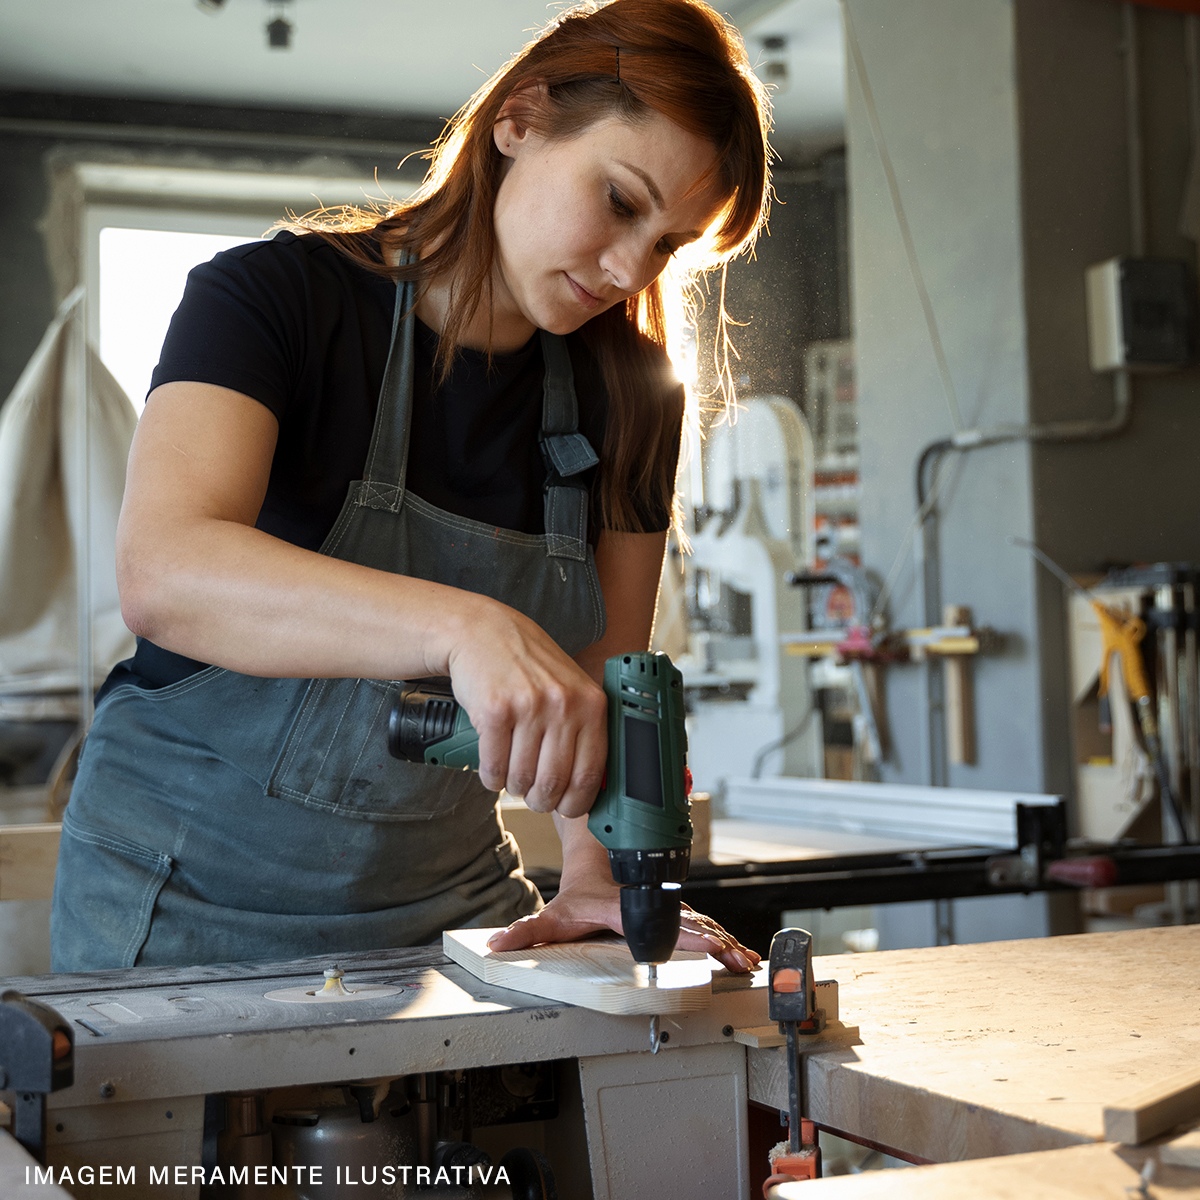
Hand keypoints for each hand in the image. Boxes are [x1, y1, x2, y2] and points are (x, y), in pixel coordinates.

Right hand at [444, 598, 606, 816]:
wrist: (484, 633)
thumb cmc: (530, 665)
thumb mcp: (571, 688)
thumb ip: (585, 729)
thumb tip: (593, 786)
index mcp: (590, 704)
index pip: (590, 774)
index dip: (576, 802)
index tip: (566, 807)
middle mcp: (563, 705)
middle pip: (553, 782)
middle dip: (541, 800)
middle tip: (534, 797)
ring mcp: (529, 707)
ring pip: (521, 778)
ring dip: (514, 787)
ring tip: (512, 775)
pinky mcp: (494, 711)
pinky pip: (494, 767)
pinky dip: (491, 778)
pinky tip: (493, 767)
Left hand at [486, 877, 761, 973]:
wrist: (599, 857)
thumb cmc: (580, 891)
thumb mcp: (554, 914)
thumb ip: (527, 932)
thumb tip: (498, 946)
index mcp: (628, 909)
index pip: (660, 921)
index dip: (686, 932)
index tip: (707, 941)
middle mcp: (653, 906)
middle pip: (690, 924)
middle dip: (715, 941)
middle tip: (735, 958)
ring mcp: (668, 908)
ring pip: (703, 924)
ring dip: (726, 942)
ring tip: (746, 961)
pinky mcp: (675, 914)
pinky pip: (704, 927)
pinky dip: (725, 940)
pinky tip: (742, 955)